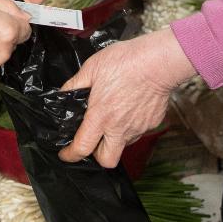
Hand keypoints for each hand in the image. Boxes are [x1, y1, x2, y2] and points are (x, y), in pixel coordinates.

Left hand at [58, 29, 196, 167]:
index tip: (66, 153)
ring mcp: (138, 127)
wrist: (158, 61)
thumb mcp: (92, 67)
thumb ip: (75, 84)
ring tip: (112, 117)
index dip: (70, 154)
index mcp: (100, 116)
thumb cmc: (126, 62)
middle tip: (92, 140)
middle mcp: (119, 127)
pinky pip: (138, 131)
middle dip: (97, 155)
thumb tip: (64, 92)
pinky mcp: (152, 123)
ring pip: (123, 145)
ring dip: (114, 138)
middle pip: (107, 160)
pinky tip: (129, 109)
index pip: (82, 147)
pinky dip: (131, 126)